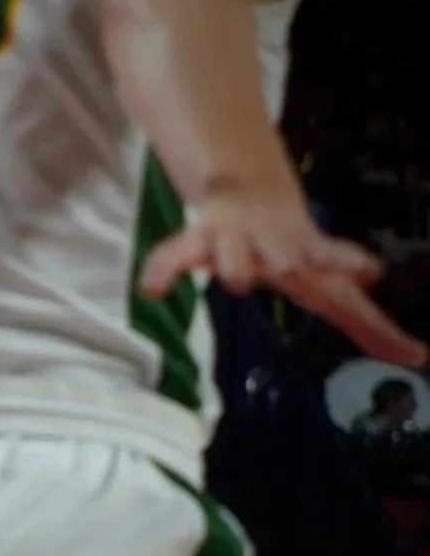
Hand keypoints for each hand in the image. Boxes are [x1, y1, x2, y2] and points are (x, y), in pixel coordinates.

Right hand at [141, 190, 426, 366]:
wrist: (250, 198)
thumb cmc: (296, 254)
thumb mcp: (332, 288)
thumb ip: (370, 324)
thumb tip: (419, 357)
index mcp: (306, 254)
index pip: (329, 257)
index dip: (345, 263)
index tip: (369, 268)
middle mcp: (270, 245)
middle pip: (275, 255)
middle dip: (286, 260)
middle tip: (291, 268)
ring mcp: (232, 241)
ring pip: (229, 250)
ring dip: (234, 262)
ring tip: (235, 279)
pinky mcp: (194, 243)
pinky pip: (171, 255)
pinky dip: (161, 269)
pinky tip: (151, 289)